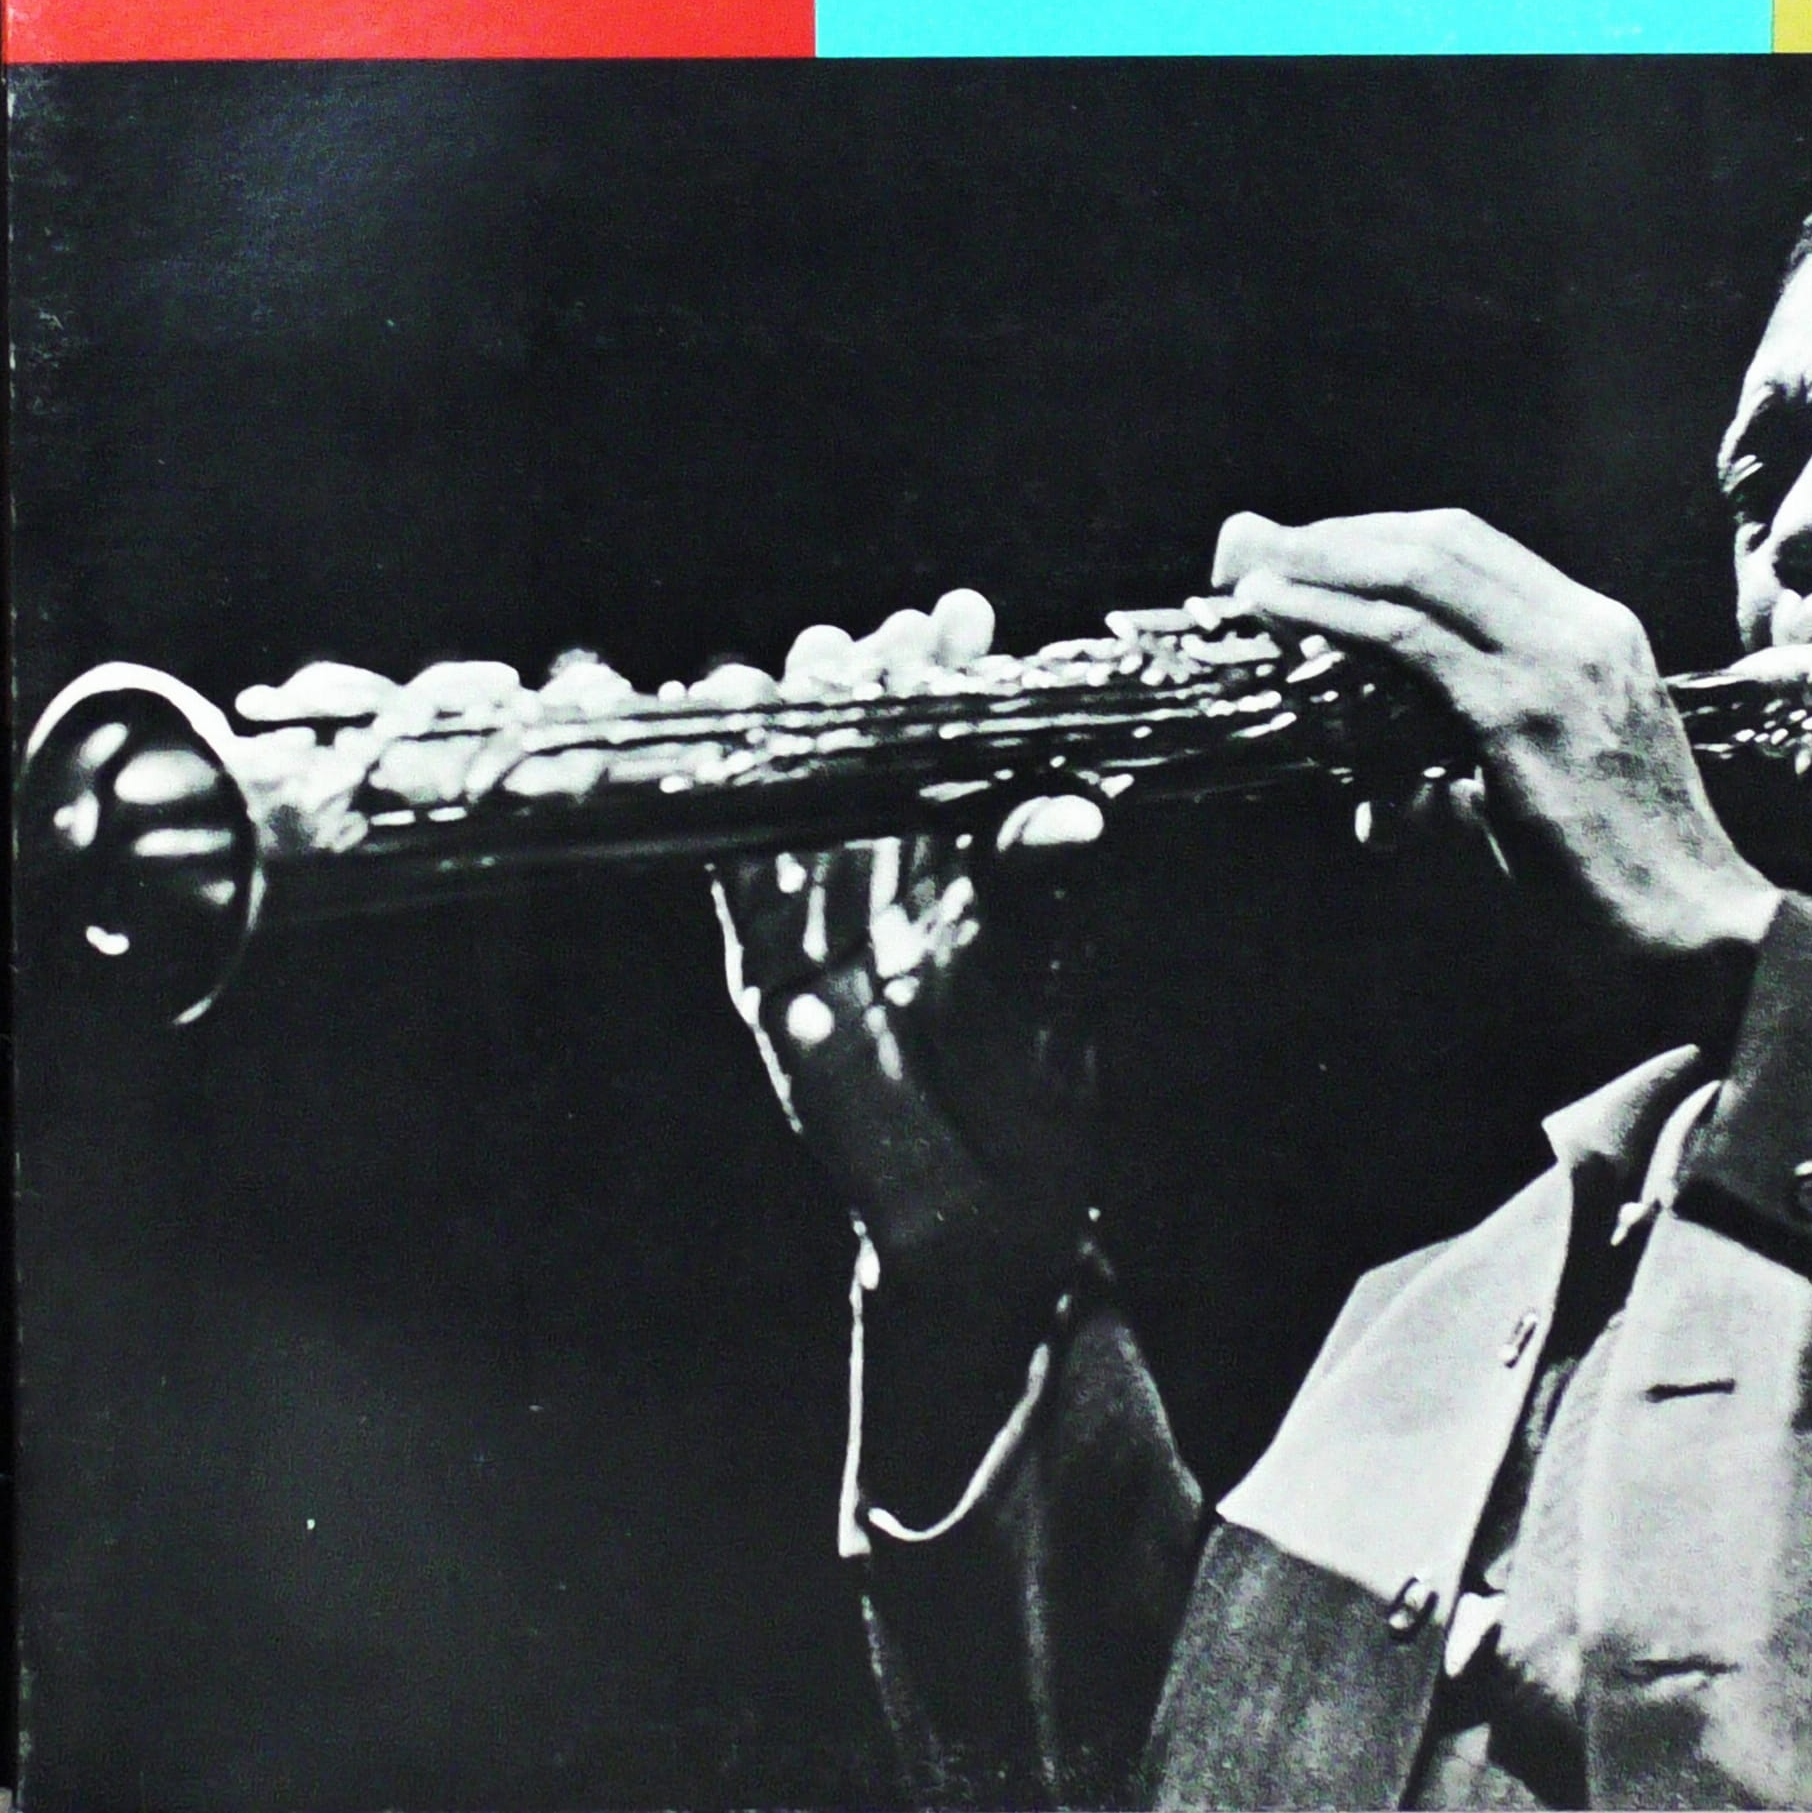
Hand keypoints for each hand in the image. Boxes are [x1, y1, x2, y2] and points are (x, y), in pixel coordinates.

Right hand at [712, 593, 1103, 1291]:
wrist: (983, 1204)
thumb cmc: (1036, 1078)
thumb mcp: (1049, 971)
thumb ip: (1044, 886)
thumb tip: (1074, 809)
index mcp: (973, 859)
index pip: (957, 746)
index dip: (955, 678)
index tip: (963, 613)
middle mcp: (895, 874)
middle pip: (867, 757)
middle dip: (866, 687)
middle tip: (871, 632)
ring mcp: (828, 920)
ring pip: (800, 805)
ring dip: (794, 739)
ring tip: (796, 667)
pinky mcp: (774, 975)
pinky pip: (748, 890)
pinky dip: (736, 831)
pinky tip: (731, 766)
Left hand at [1214, 510, 1781, 970]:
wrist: (1693, 927)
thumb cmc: (1612, 872)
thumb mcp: (1533, 792)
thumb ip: (1455, 776)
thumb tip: (1379, 805)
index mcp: (1595, 631)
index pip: (1472, 548)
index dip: (1378, 537)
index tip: (1305, 551)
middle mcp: (1584, 626)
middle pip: (1440, 539)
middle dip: (1338, 536)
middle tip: (1255, 547)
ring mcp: (1560, 661)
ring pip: (1419, 571)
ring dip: (1322, 564)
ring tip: (1249, 573)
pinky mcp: (1525, 712)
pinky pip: (1411, 640)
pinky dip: (1335, 618)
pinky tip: (1280, 614)